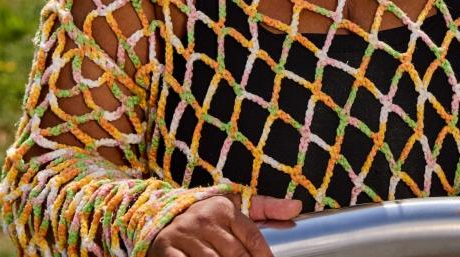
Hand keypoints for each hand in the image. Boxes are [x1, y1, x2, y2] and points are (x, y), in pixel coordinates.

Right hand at [149, 193, 302, 256]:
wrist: (163, 217)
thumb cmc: (208, 217)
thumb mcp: (236, 208)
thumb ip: (267, 208)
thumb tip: (297, 208)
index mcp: (224, 208)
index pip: (253, 237)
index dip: (265, 256)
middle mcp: (204, 219)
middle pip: (236, 255)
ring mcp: (185, 235)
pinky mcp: (168, 250)